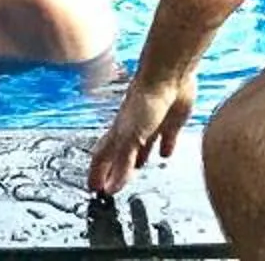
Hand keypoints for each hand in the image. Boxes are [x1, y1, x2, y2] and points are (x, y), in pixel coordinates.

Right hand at [88, 67, 195, 194]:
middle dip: (115, 170)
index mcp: (119, 133)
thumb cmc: (146, 100)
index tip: (93, 188)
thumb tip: (112, 188)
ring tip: (137, 170)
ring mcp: (152, 125)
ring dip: (138, 160)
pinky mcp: (171, 121)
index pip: (103, 157)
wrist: (169, 76)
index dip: (97, 173)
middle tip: (111, 184)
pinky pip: (167, 139)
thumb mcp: (131, 138)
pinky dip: (165, 148)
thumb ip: (123, 164)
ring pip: (142, 147)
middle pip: (121, 154)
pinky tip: (166, 154)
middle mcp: (133, 130)